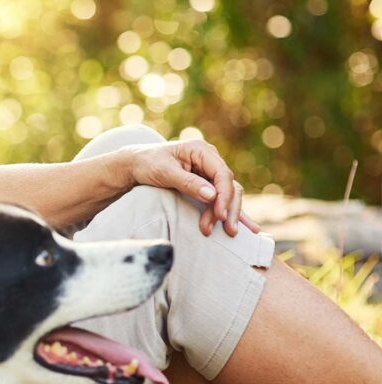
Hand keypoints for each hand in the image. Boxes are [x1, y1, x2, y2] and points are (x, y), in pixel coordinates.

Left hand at [119, 140, 261, 237]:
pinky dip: (230, 211)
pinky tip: (248, 227)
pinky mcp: (206, 183)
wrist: (135, 164)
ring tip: (227, 232)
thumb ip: (188, 183)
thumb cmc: (148, 164)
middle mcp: (210, 159)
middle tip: (227, 230)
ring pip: (228, 194)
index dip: (224, 196)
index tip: (220, 216)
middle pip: (229, 185)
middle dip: (229, 209)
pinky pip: (222, 198)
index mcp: (202, 150)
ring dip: (227, 213)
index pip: (222, 174)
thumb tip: (212, 196)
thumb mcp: (164, 172)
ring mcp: (209, 171)